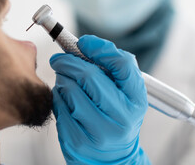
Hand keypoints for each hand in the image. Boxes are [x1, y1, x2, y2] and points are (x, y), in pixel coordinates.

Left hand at [51, 35, 149, 164]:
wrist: (111, 158)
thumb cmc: (115, 118)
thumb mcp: (125, 96)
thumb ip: (112, 70)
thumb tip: (83, 46)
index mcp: (137, 101)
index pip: (122, 64)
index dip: (100, 48)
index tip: (84, 43)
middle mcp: (121, 117)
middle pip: (89, 75)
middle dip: (69, 61)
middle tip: (59, 59)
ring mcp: (98, 131)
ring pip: (69, 89)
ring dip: (62, 79)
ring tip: (65, 82)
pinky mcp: (76, 139)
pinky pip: (59, 105)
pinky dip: (58, 96)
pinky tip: (64, 99)